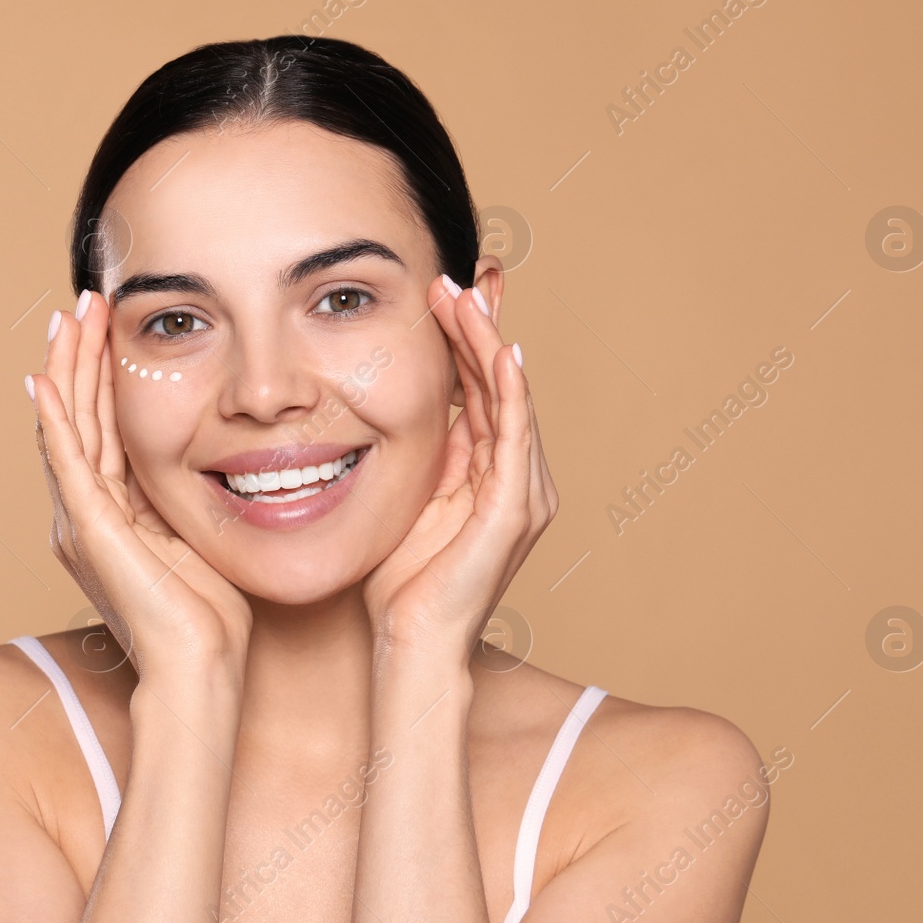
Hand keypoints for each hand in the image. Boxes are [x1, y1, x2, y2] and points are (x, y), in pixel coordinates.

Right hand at [27, 290, 252, 681]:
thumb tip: (219, 454)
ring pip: (68, 426)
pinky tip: (43, 380)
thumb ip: (188, 496)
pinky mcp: (87, 529)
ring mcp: (82, 519)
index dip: (102, 373)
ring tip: (70, 317)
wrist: (201, 666)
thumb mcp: (200, 534)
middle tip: (83, 300)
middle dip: (80, 355)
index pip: (102, 426)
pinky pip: (66, 462)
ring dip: (68, 368)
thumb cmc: (212, 615)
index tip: (110, 324)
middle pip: (79, 416)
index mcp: (113, 512)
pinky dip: (54, 419)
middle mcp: (87, 512)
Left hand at [361, 269, 558, 660]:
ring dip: (488, 343)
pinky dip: (507, 390)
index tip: (446, 293)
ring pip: (509, 398)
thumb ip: (420, 455)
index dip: (467, 341)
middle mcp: (519, 479)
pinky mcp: (513, 511)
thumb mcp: (407, 499)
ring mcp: (522, 494)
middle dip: (481, 328)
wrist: (410, 646)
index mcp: (492, 475)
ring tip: (466, 295)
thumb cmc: (401, 584)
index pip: (482, 391)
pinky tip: (497, 350)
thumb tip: (401, 403)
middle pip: (500, 385)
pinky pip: (513, 436)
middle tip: (460, 276)